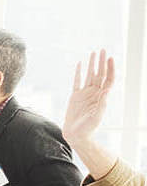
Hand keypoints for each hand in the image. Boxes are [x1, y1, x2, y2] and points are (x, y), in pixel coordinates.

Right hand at [62, 50, 116, 180]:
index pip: (108, 79)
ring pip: (89, 75)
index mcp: (101, 96)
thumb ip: (102, 103)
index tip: (110, 58)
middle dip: (102, 62)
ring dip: (92, 65)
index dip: (110, 68)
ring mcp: (85, 94)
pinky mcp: (75, 97)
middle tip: (103, 50)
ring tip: (94, 53)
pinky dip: (78, 73)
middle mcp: (94, 93)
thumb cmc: (88, 128)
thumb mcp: (97, 116)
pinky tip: (80, 65)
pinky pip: (77, 82)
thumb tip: (107, 90)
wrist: (76, 135)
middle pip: (100, 74)